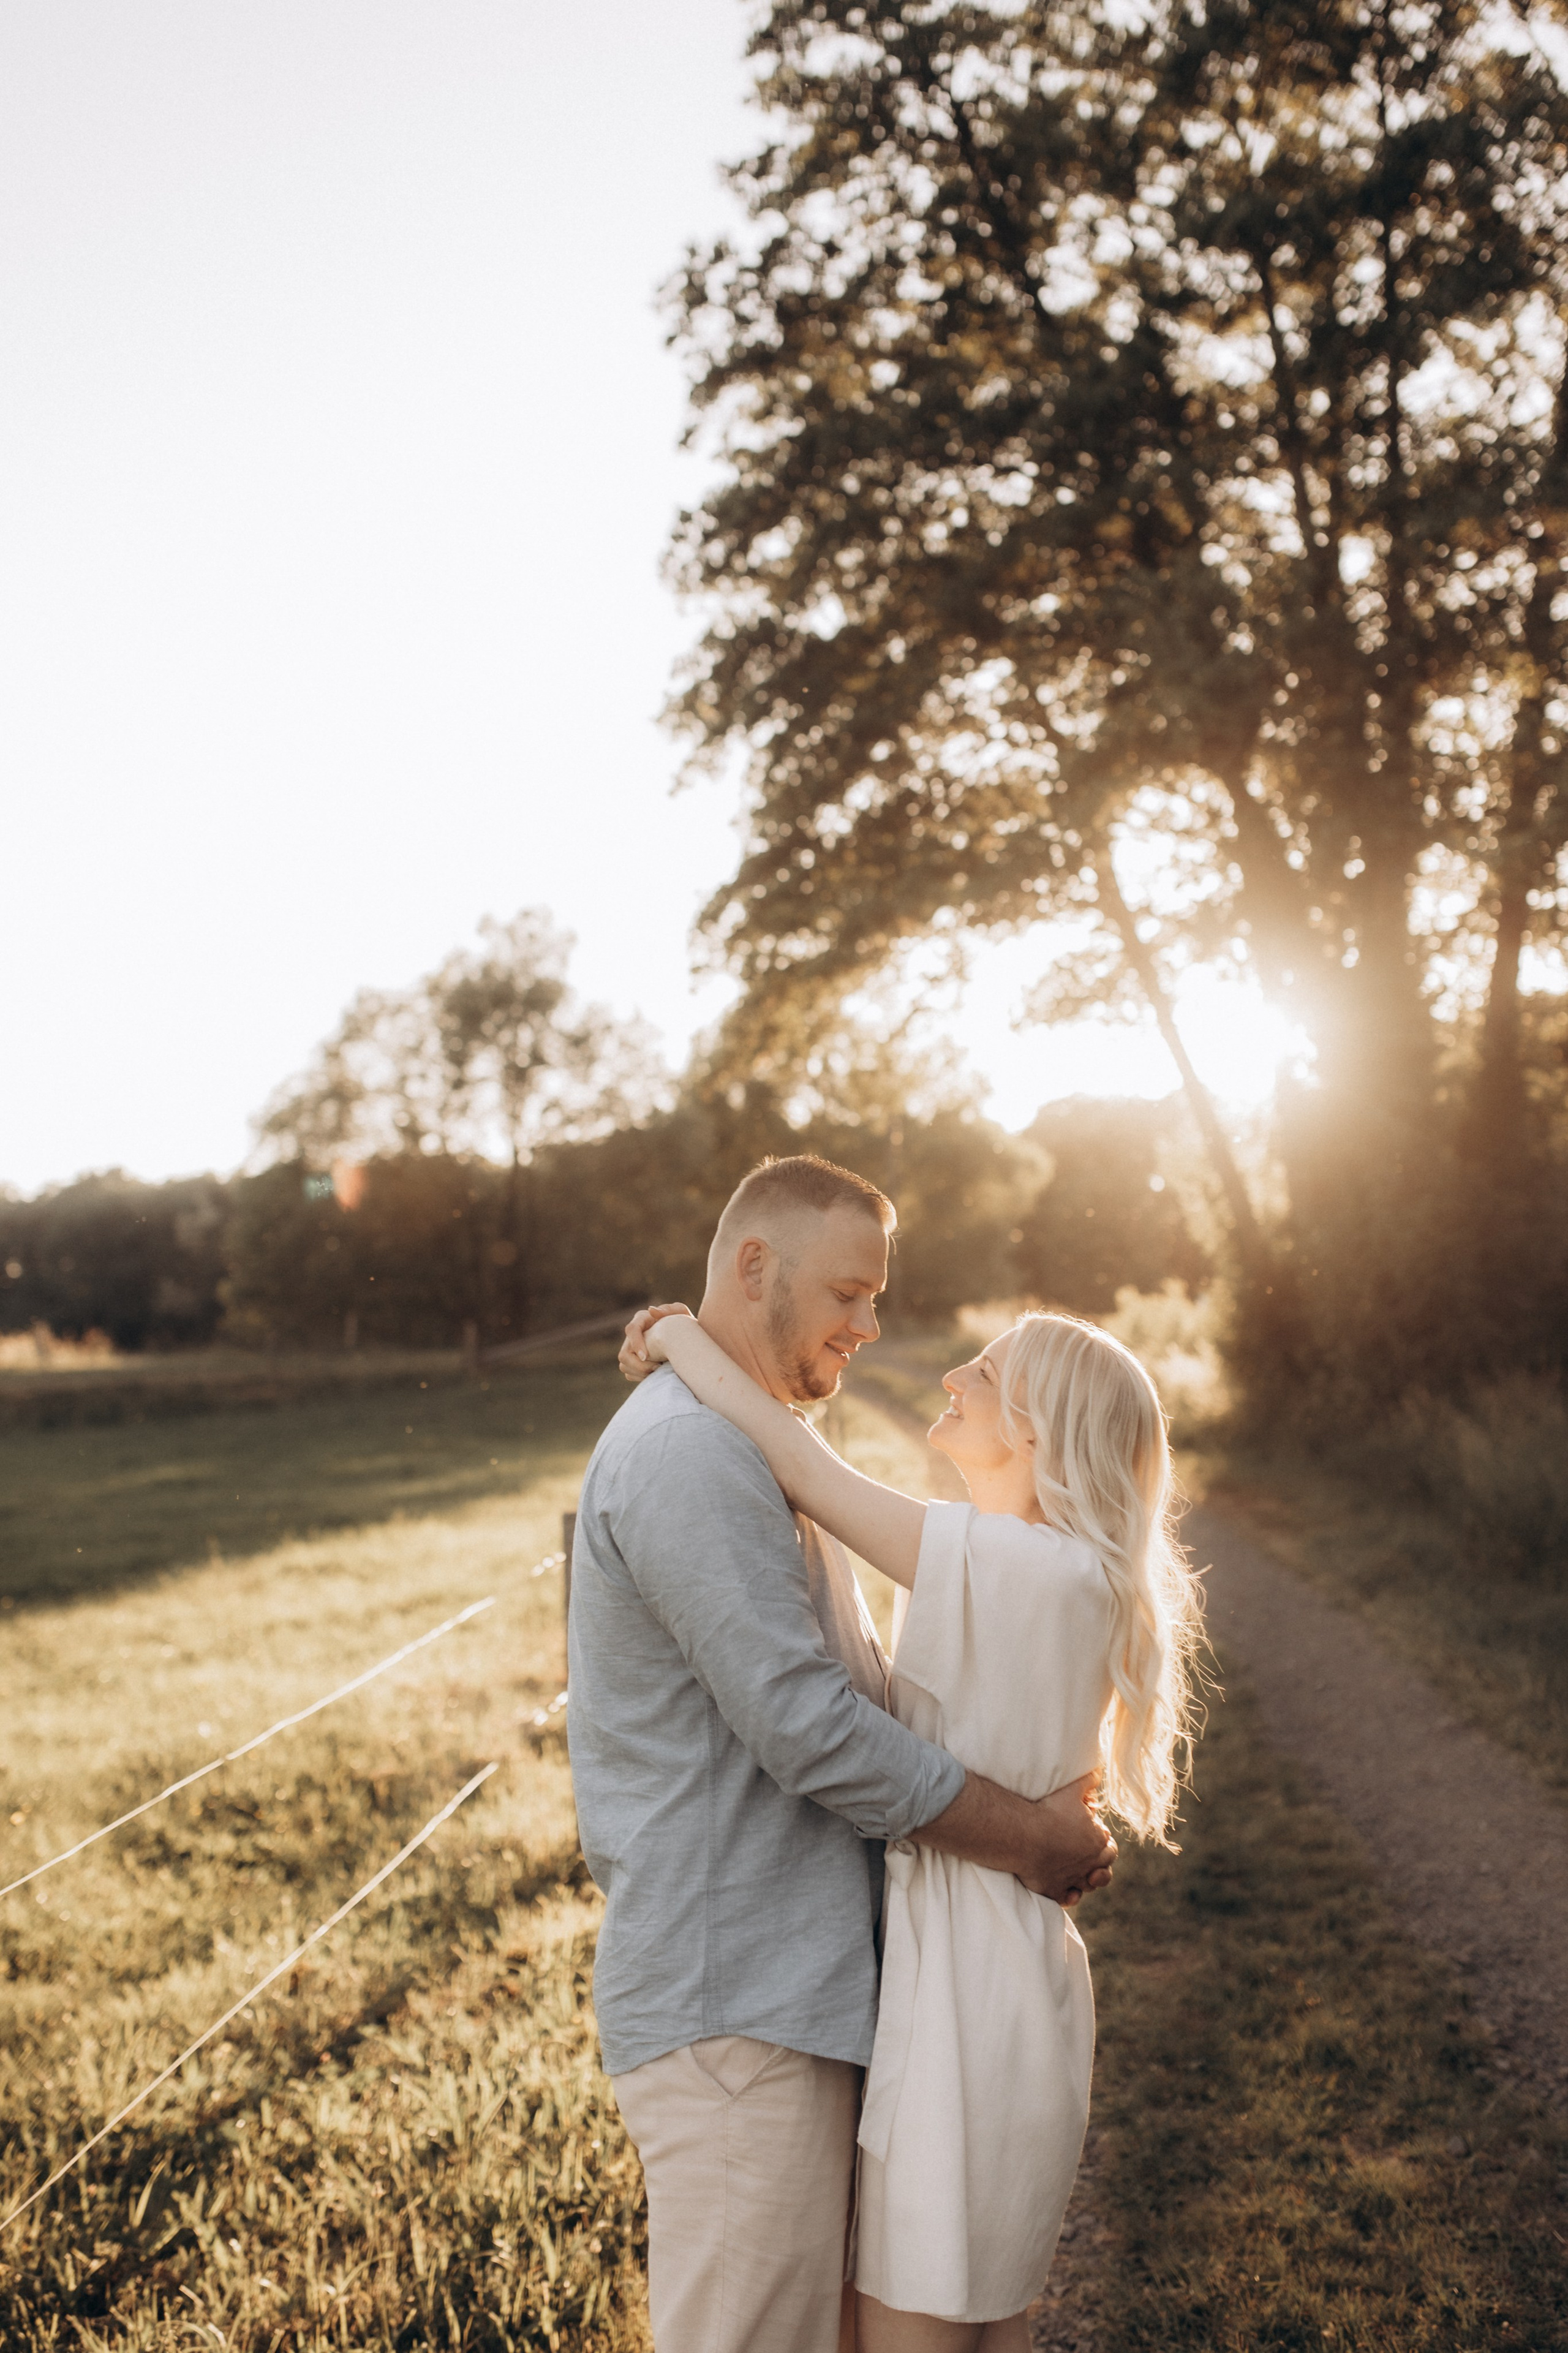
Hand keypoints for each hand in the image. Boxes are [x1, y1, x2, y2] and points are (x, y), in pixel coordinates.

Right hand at [617, 1304, 693, 1384]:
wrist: (685, 1340)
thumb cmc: (684, 1324)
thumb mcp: (681, 1314)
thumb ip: (670, 1310)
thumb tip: (651, 1311)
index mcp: (641, 1320)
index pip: (631, 1330)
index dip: (636, 1344)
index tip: (646, 1356)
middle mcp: (632, 1335)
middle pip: (624, 1354)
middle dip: (639, 1365)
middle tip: (658, 1367)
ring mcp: (630, 1349)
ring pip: (624, 1366)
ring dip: (641, 1372)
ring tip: (659, 1370)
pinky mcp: (632, 1362)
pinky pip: (630, 1374)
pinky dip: (642, 1377)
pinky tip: (657, 1374)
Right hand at [1017, 1772, 1115, 1908]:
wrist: (1022, 1834)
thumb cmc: (1047, 1810)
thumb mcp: (1071, 1789)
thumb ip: (1088, 1780)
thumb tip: (1098, 1772)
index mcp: (1097, 1841)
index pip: (1108, 1842)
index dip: (1101, 1837)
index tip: (1091, 1831)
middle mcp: (1089, 1863)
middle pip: (1104, 1866)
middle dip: (1101, 1860)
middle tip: (1089, 1852)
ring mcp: (1072, 1879)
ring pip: (1089, 1885)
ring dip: (1089, 1880)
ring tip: (1083, 1873)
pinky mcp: (1055, 1889)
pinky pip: (1068, 1899)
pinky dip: (1070, 1896)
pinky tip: (1069, 1891)